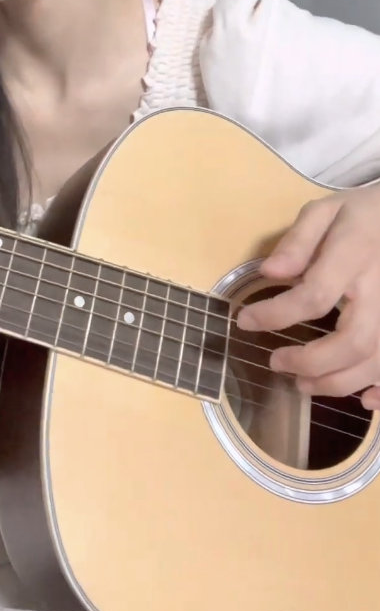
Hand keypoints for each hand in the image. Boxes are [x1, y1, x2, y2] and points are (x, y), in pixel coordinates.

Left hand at [237, 183, 379, 407]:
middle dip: (312, 362)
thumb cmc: (364, 214)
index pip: (315, 294)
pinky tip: (363, 400)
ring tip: (303, 383)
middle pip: (353, 341)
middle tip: (276, 363)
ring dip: (338, 383)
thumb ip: (298, 240)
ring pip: (376, 360)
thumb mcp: (327, 210)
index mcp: (356, 254)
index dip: (277, 314)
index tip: (245, 320)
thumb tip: (269, 272)